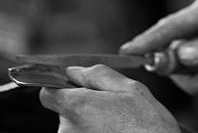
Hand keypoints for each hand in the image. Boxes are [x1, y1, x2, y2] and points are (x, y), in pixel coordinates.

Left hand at [39, 65, 179, 132]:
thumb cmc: (149, 127)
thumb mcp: (131, 89)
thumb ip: (98, 74)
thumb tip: (74, 71)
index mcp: (77, 107)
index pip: (47, 93)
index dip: (62, 88)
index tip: (79, 90)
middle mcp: (68, 130)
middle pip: (64, 112)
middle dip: (84, 107)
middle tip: (113, 111)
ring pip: (75, 128)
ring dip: (92, 125)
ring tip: (117, 127)